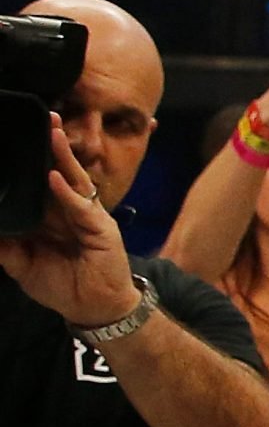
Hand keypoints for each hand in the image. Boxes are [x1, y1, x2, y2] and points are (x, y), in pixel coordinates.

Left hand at [0, 116, 140, 327]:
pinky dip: (68, 192)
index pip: (42, 183)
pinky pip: (82, 206)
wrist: (93, 309)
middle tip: (46, 117)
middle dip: (53, 147)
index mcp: (54, 218)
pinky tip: (56, 177)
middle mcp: (72, 211)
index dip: (35, 162)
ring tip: (53, 133)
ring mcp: (88, 217)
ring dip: (63, 157)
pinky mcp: (101, 229)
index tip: (20, 140)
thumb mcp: (23, 266)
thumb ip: (6, 248)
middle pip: (62, 172)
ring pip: (76, 180)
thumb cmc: (64, 286)